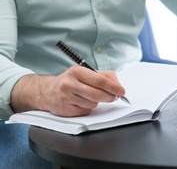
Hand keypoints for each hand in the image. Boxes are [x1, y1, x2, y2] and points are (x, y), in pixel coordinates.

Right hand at [11, 66, 125, 116]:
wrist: (46, 91)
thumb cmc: (70, 81)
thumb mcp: (85, 72)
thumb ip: (103, 76)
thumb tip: (117, 84)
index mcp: (76, 71)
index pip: (99, 80)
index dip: (113, 87)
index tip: (121, 91)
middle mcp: (69, 84)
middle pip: (97, 94)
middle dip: (110, 97)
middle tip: (115, 97)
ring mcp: (65, 97)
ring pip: (92, 104)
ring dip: (97, 102)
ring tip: (90, 97)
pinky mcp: (64, 109)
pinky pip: (85, 111)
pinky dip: (88, 108)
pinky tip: (81, 102)